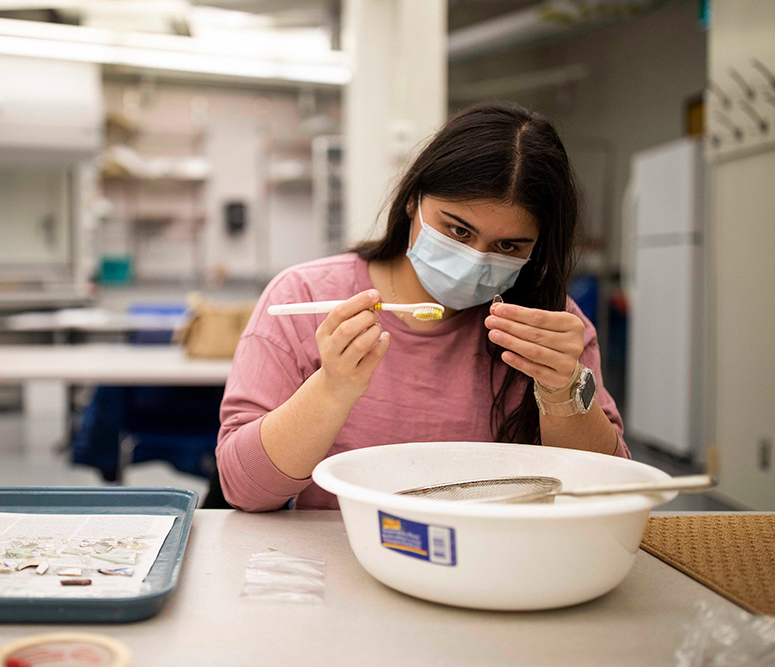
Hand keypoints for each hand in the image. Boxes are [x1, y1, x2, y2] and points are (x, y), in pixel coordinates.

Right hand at [315, 289, 390, 403]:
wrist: (335, 387)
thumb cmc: (341, 352)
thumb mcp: (337, 334)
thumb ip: (351, 317)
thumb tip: (373, 298)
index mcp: (323, 334)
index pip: (339, 312)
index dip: (359, 300)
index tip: (375, 294)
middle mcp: (329, 350)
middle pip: (348, 328)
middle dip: (367, 317)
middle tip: (375, 316)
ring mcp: (343, 366)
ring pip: (361, 344)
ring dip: (375, 331)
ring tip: (378, 329)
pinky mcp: (358, 377)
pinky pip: (375, 356)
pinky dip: (384, 343)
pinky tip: (384, 338)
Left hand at [484, 303, 584, 394]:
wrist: (563, 367)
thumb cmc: (549, 339)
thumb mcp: (542, 325)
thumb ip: (521, 316)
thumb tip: (495, 308)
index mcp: (572, 324)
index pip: (540, 317)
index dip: (517, 313)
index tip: (497, 309)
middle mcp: (574, 343)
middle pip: (535, 334)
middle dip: (509, 326)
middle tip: (489, 321)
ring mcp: (568, 362)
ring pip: (534, 351)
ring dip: (510, 342)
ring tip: (493, 335)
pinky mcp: (559, 379)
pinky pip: (534, 370)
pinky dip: (518, 362)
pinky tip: (504, 354)